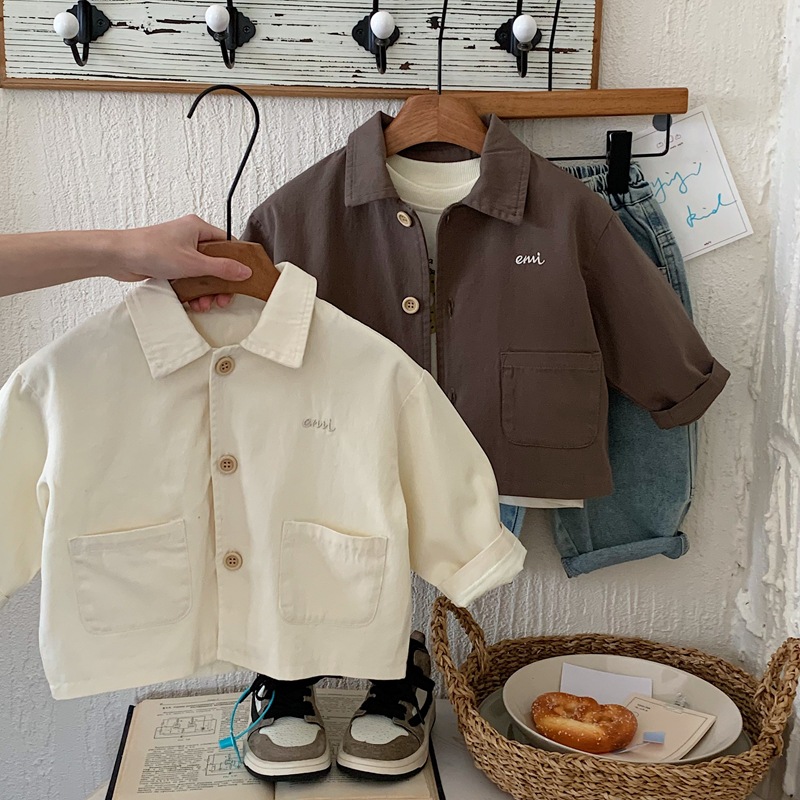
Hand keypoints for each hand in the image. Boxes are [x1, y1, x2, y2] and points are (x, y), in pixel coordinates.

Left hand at [114, 215, 251, 310]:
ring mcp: (180, 252)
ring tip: (204, 303)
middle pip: (216, 263)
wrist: (118, 257)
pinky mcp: (170, 264)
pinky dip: (192, 291)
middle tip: (222, 298)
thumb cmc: (150, 249)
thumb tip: (245, 271)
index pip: (227, 244)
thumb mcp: (193, 262)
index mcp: (198, 228)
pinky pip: (189, 279)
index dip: (236, 262)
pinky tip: (192, 301)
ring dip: (206, 291)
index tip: (242, 279)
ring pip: (203, 274)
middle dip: (220, 284)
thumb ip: (222, 268)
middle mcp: (190, 238)